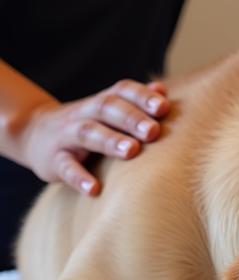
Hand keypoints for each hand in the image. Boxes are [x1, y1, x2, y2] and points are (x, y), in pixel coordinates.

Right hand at [19, 79, 169, 194]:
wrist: (33, 134)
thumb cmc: (88, 123)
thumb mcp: (107, 110)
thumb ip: (135, 101)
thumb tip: (163, 90)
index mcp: (102, 101)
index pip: (122, 91)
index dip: (142, 96)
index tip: (164, 107)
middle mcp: (84, 114)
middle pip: (106, 108)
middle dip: (131, 118)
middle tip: (153, 131)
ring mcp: (66, 135)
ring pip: (87, 133)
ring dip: (110, 141)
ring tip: (131, 151)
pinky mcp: (53, 160)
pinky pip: (65, 167)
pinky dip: (79, 177)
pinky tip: (95, 189)